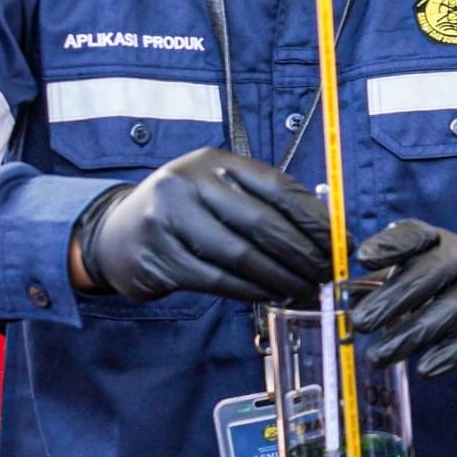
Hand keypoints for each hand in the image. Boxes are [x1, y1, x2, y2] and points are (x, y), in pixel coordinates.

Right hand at [71, 147, 330, 303]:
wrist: (116, 234)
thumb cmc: (185, 213)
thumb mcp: (219, 191)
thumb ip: (264, 202)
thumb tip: (327, 232)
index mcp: (216, 162)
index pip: (278, 188)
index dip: (315, 219)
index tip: (340, 243)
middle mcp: (190, 183)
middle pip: (263, 223)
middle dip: (303, 253)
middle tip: (327, 273)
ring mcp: (169, 218)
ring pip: (241, 255)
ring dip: (280, 277)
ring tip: (305, 289)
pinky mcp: (159, 256)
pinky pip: (217, 279)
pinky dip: (250, 290)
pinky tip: (271, 294)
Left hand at [347, 220, 456, 375]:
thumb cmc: (447, 283)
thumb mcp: (420, 268)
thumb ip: (384, 279)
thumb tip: (344, 294)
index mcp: (437, 242)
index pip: (414, 236)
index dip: (391, 246)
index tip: (362, 259)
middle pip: (430, 274)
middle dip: (392, 298)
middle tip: (360, 322)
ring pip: (450, 310)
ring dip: (412, 334)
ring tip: (379, 355)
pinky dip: (449, 355)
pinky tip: (425, 368)